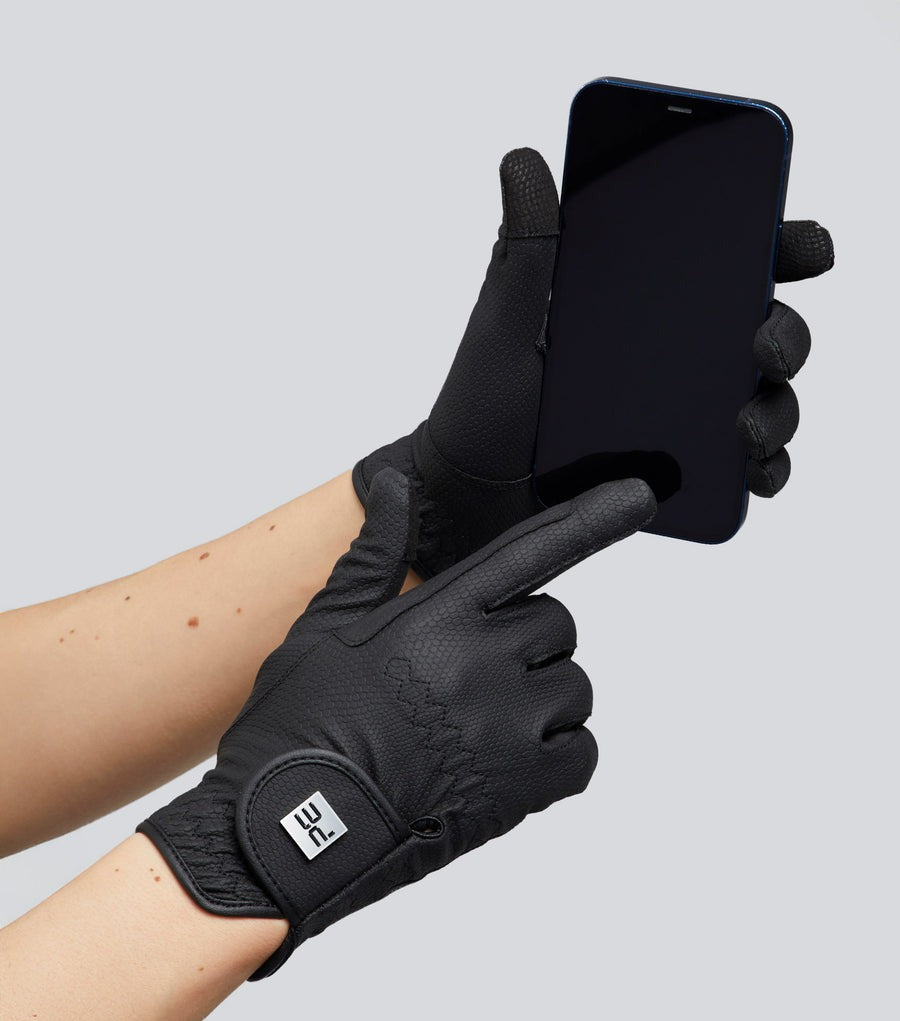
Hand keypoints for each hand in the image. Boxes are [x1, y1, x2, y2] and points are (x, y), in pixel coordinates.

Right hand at [138, 469, 655, 978]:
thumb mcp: (328, 624)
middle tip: (470, 680)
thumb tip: (392, 485)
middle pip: (557, 624)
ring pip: (573, 687)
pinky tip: (502, 765)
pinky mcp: (522, 786)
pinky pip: (582, 752)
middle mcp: (479, 659)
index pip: (532, 550)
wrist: (287, 831)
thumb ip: (376, 550)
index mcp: (436, 613)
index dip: (590, 519)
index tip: (637, 494)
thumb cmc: (299, 723)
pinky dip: (556, 756)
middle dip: (527, 643)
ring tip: (476, 730)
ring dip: (541, 702)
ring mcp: (506, 724)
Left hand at [354, 149, 833, 576]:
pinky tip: (754, 471)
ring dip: (779, 407)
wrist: (468, 490)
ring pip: (766, 397)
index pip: (723, 261)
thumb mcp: (502, 322)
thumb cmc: (482, 403)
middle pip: (762, 328)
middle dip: (786, 332)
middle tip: (763, 344)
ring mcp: (682, 412)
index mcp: (639, 303)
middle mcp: (673, 353)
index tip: (799, 246)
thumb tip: (522, 160)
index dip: (776, 245)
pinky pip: (742, 465)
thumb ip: (524, 250)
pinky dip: (763, 467)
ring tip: (748, 426)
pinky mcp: (680, 468)